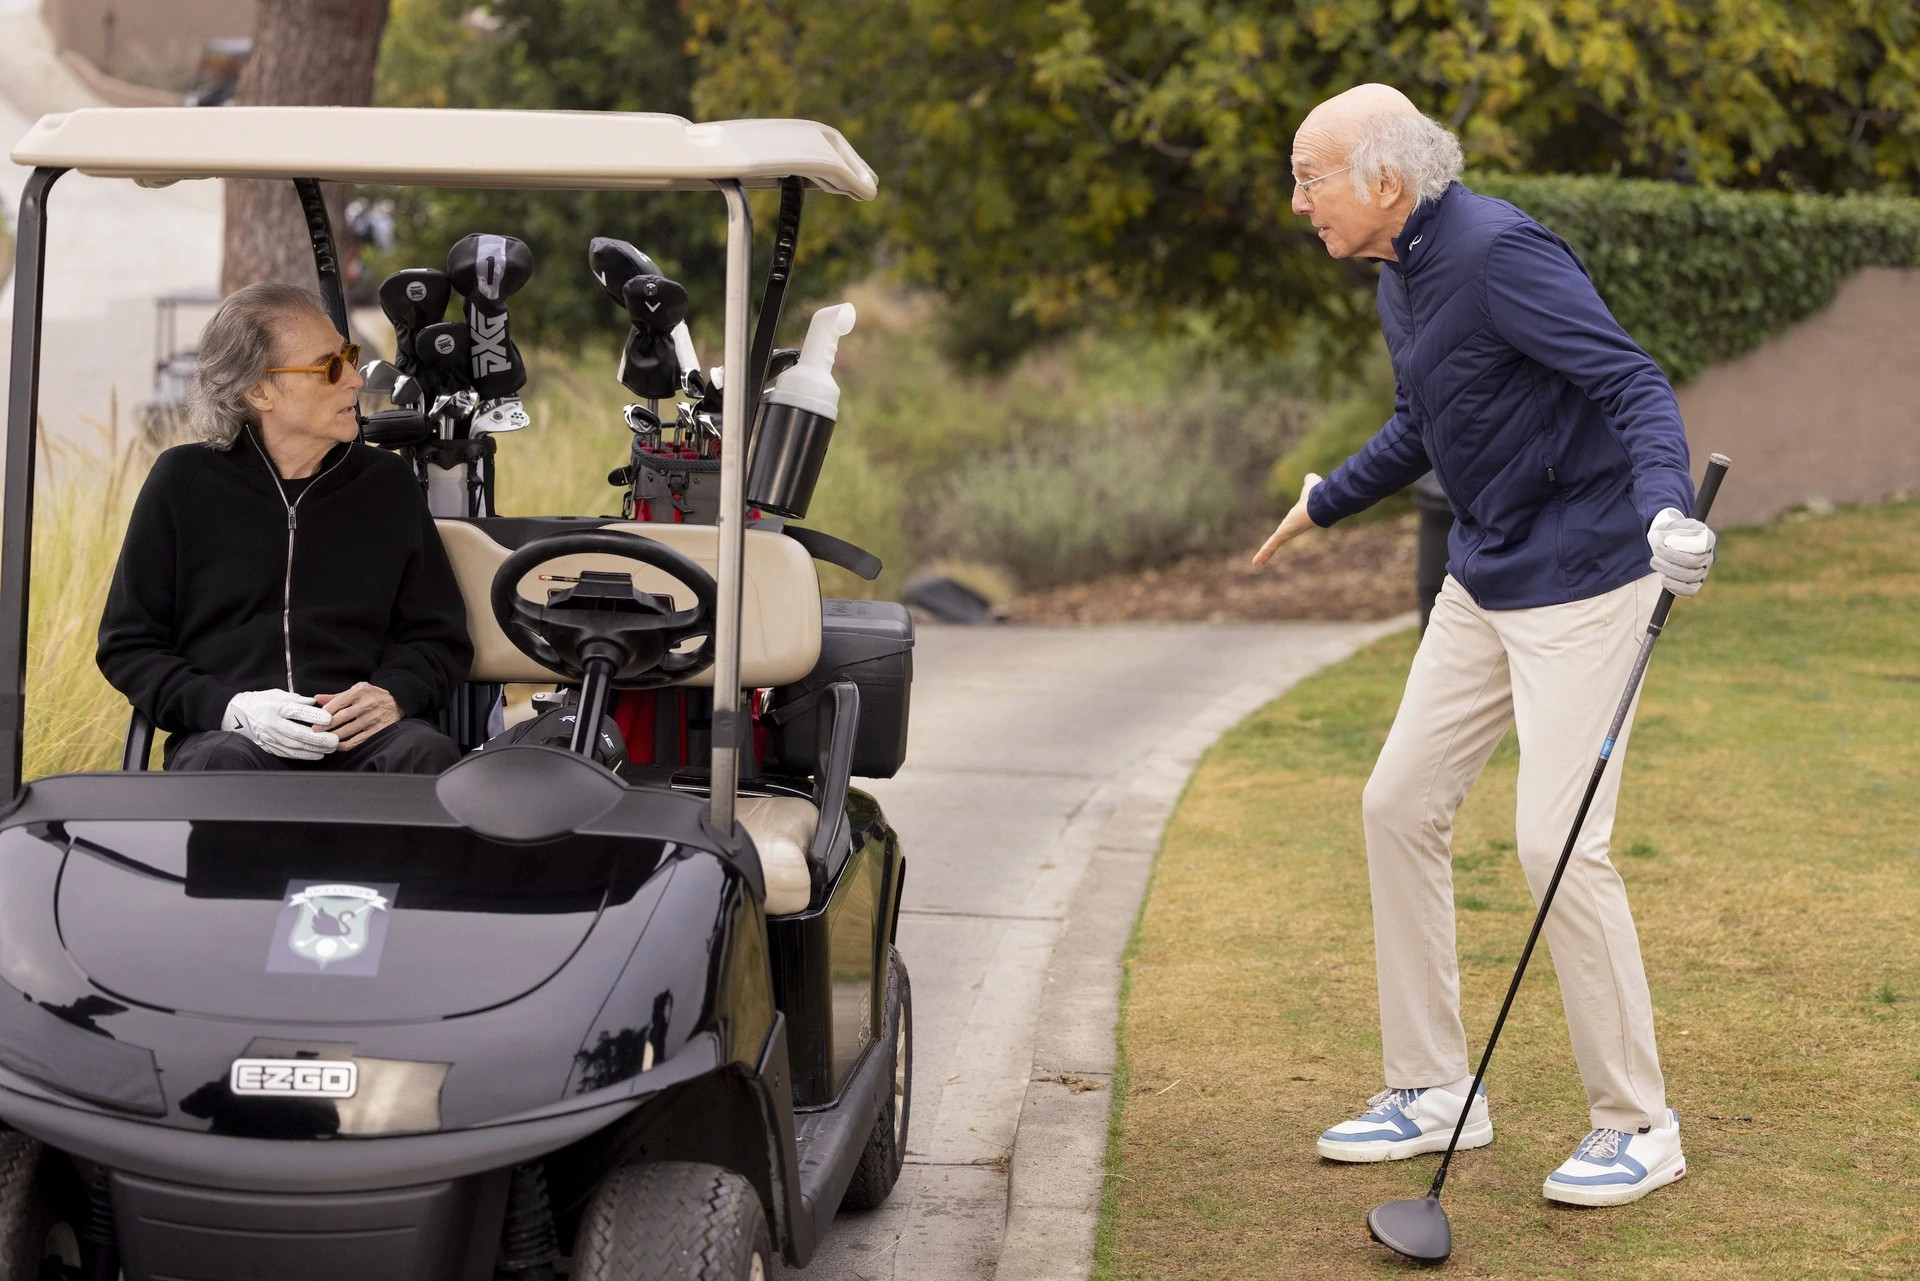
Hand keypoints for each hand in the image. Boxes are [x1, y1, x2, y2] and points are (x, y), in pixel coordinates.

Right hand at [223, 689, 337, 759]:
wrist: (236, 716)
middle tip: (335, 739)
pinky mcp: (270, 747)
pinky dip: (305, 755)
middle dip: (318, 738)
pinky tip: (318, 755)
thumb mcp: (277, 695)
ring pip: (295, 746)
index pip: (296, 712)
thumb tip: (314, 702)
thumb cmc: (261, 702)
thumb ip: (297, 700)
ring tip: (331, 748)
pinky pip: (290, 753)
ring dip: (315, 748)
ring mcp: (271, 737)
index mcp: (275, 707)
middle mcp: (272, 724)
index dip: (313, 716)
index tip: (329, 718)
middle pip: (297, 733)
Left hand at [315, 682, 401, 750]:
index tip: (317, 719)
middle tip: (316, 731)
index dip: (325, 712)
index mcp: (360, 691)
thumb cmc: (373, 695)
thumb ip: (337, 696)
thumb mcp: (357, 690)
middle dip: (326, 725)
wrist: (397, 701)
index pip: (338, 703)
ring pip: (349, 730)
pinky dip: (346, 744)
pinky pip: (359, 740)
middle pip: (342, 717)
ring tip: (324, 738)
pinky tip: (338, 745)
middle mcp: (367, 704)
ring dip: (334, 736)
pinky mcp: (378, 729)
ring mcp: (373, 718)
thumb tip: (317, 698)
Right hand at [1252, 473, 1323, 565]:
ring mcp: (1287, 533)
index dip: (1283, 532)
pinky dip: (1263, 554)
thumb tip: (1311, 477)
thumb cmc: (1316, 495)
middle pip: (1279, 540)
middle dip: (1272, 548)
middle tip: (1266, 556)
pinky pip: (1270, 545)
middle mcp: (1291, 528)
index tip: (1281, 537)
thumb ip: (1310, 482)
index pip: (1288, 528)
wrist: (1320, 504)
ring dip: (1265, 554)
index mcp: (1296, 518)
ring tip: (1257, 563)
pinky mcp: (1282, 535)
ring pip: (1273, 546)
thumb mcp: (1310, 485)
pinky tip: (1256, 562)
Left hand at [1647, 507, 1716, 596]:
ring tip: (1655, 562)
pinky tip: (1665, 580)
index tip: (1666, 541)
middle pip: (1692, 561)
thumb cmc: (1670, 533)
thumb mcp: (1672, 524)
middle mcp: (1709, 556)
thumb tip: (1672, 538)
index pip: (1700, 545)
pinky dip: (1675, 587)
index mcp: (1707, 539)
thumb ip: (1674, 528)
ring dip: (1668, 570)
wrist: (1667, 542)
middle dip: (1670, 558)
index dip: (1681, 545)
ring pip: (1690, 576)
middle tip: (1656, 552)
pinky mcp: (1696, 584)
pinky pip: (1690, 591)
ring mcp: (1703, 571)